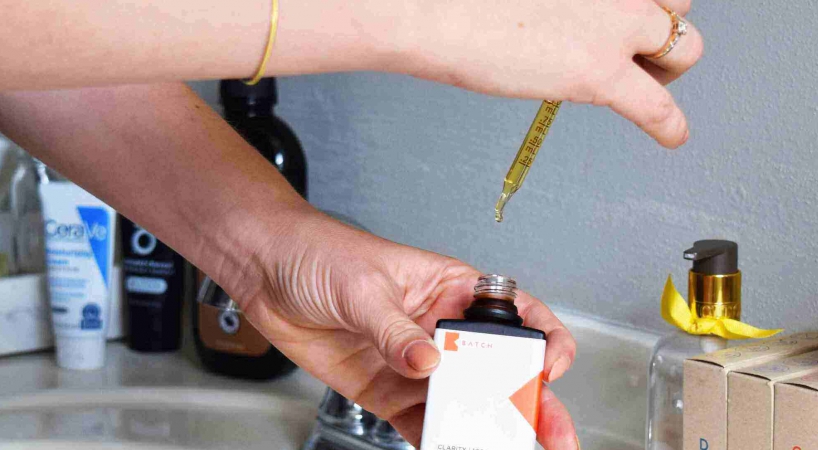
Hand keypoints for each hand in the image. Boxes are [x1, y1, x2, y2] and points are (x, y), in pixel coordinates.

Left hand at [220, 209, 578, 448]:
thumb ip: (396, 330)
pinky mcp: (388, 391)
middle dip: (532, 404)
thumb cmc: (320, 253)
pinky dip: (440, 443)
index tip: (550, 366)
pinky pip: (423, 424)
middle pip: (500, 370)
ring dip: (487, 431)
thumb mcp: (363, 287)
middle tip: (553, 435)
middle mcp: (442, 329)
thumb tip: (428, 363)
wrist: (265, 270)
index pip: (516, 314)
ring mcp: (417, 365)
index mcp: (452, 289)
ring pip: (466, 404)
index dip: (544, 340)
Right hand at [391, 0, 702, 147]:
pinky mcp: (601, 71)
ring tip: (644, 86)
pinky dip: (670, 127)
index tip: (629, 23)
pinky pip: (658, 107)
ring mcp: (615, 26)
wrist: (437, 12)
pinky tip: (672, 137)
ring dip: (669, 70)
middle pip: (679, 5)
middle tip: (633, 52)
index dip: (646, 4)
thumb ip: (569, 0)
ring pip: (686, 48)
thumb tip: (572, 16)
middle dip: (660, 31)